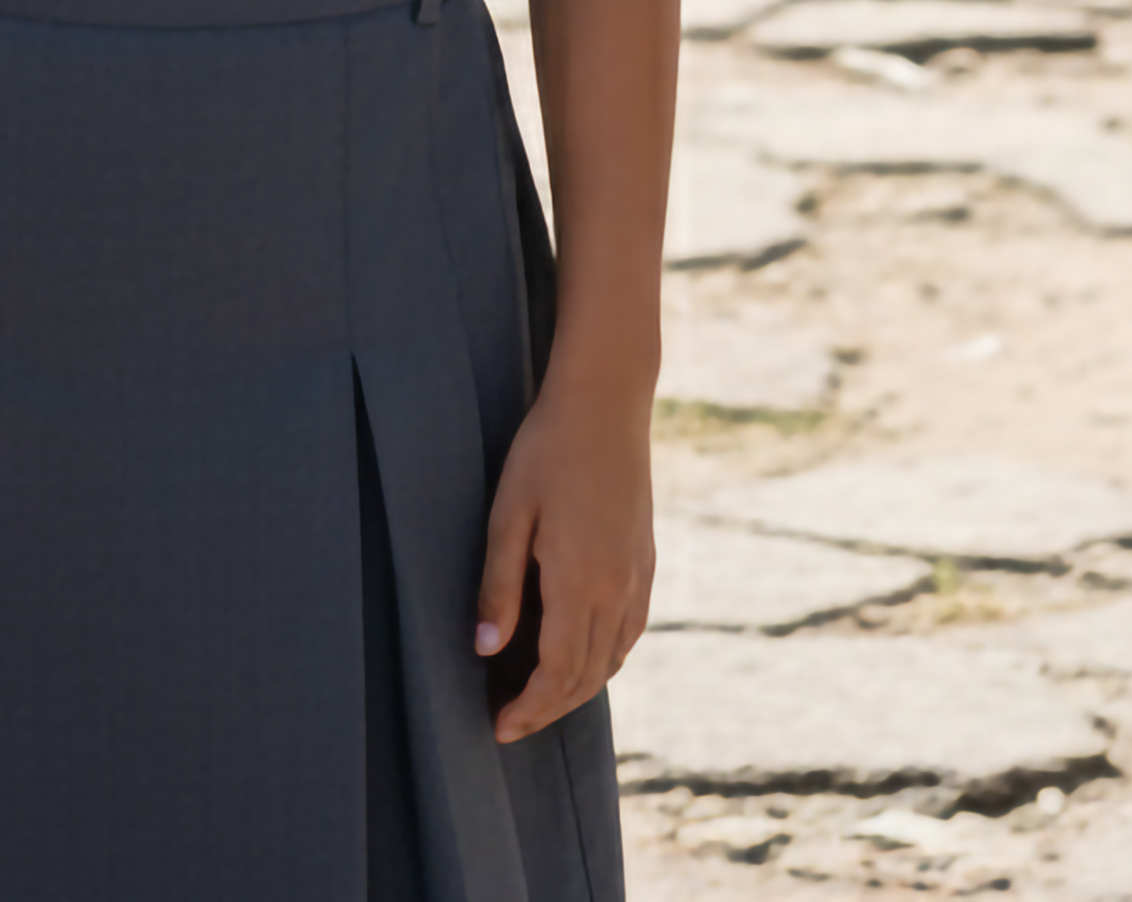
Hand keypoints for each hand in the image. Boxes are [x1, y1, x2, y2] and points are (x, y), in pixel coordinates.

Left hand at [473, 372, 653, 743]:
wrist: (606, 403)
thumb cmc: (546, 451)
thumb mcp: (508, 515)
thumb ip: (499, 587)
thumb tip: (485, 650)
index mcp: (580, 582)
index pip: (555, 672)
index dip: (528, 709)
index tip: (498, 727)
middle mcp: (617, 589)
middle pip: (586, 677)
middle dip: (548, 710)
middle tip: (509, 725)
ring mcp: (638, 577)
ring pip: (611, 660)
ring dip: (576, 690)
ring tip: (538, 700)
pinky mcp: (646, 562)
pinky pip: (629, 633)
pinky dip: (604, 661)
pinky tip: (581, 660)